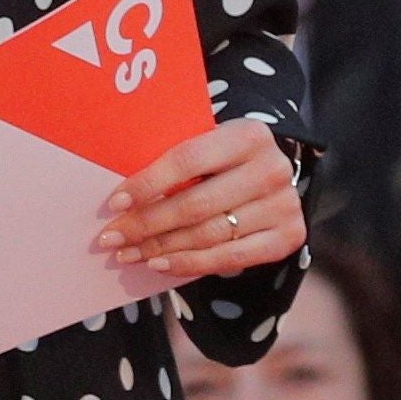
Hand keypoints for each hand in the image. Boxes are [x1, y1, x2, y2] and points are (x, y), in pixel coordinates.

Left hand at [94, 119, 302, 280]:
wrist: (272, 176)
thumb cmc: (225, 160)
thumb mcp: (209, 145)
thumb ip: (176, 161)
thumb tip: (121, 197)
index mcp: (249, 134)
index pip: (188, 160)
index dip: (148, 183)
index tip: (115, 204)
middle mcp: (271, 168)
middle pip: (196, 204)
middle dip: (147, 224)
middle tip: (112, 238)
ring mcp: (284, 205)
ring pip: (208, 234)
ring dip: (162, 248)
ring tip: (130, 254)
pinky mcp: (288, 236)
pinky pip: (230, 257)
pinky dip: (190, 264)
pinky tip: (161, 264)